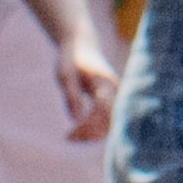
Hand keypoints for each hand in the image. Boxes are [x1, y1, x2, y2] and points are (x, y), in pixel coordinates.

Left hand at [46, 25, 116, 145]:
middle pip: (111, 121)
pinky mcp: (113, 100)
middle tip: (68, 138)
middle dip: (92, 135)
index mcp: (104, 83)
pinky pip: (110, 120)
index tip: (69, 134)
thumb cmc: (72, 59)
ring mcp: (117, 96)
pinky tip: (79, 131)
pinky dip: (96, 129)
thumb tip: (76, 120)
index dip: (87, 127)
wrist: (83, 44)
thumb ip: (72, 96)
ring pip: (112, 123)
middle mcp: (116, 91)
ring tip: (71, 137)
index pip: (102, 112)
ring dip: (94, 134)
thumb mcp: (65, 75)